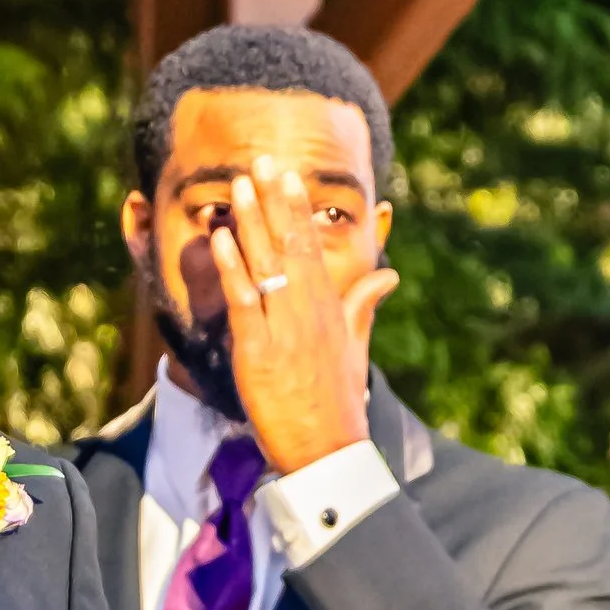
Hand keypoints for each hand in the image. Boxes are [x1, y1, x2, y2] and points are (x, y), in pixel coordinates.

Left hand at [210, 155, 395, 474]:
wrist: (329, 449)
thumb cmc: (339, 400)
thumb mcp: (355, 345)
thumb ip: (364, 305)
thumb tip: (389, 275)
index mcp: (329, 307)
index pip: (311, 247)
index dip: (296, 209)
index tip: (286, 174)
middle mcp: (309, 311)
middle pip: (290, 245)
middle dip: (273, 202)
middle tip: (262, 160)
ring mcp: (284, 330)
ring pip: (266, 266)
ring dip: (250, 224)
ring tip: (237, 186)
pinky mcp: (260, 352)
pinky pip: (244, 303)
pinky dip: (232, 269)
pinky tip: (220, 240)